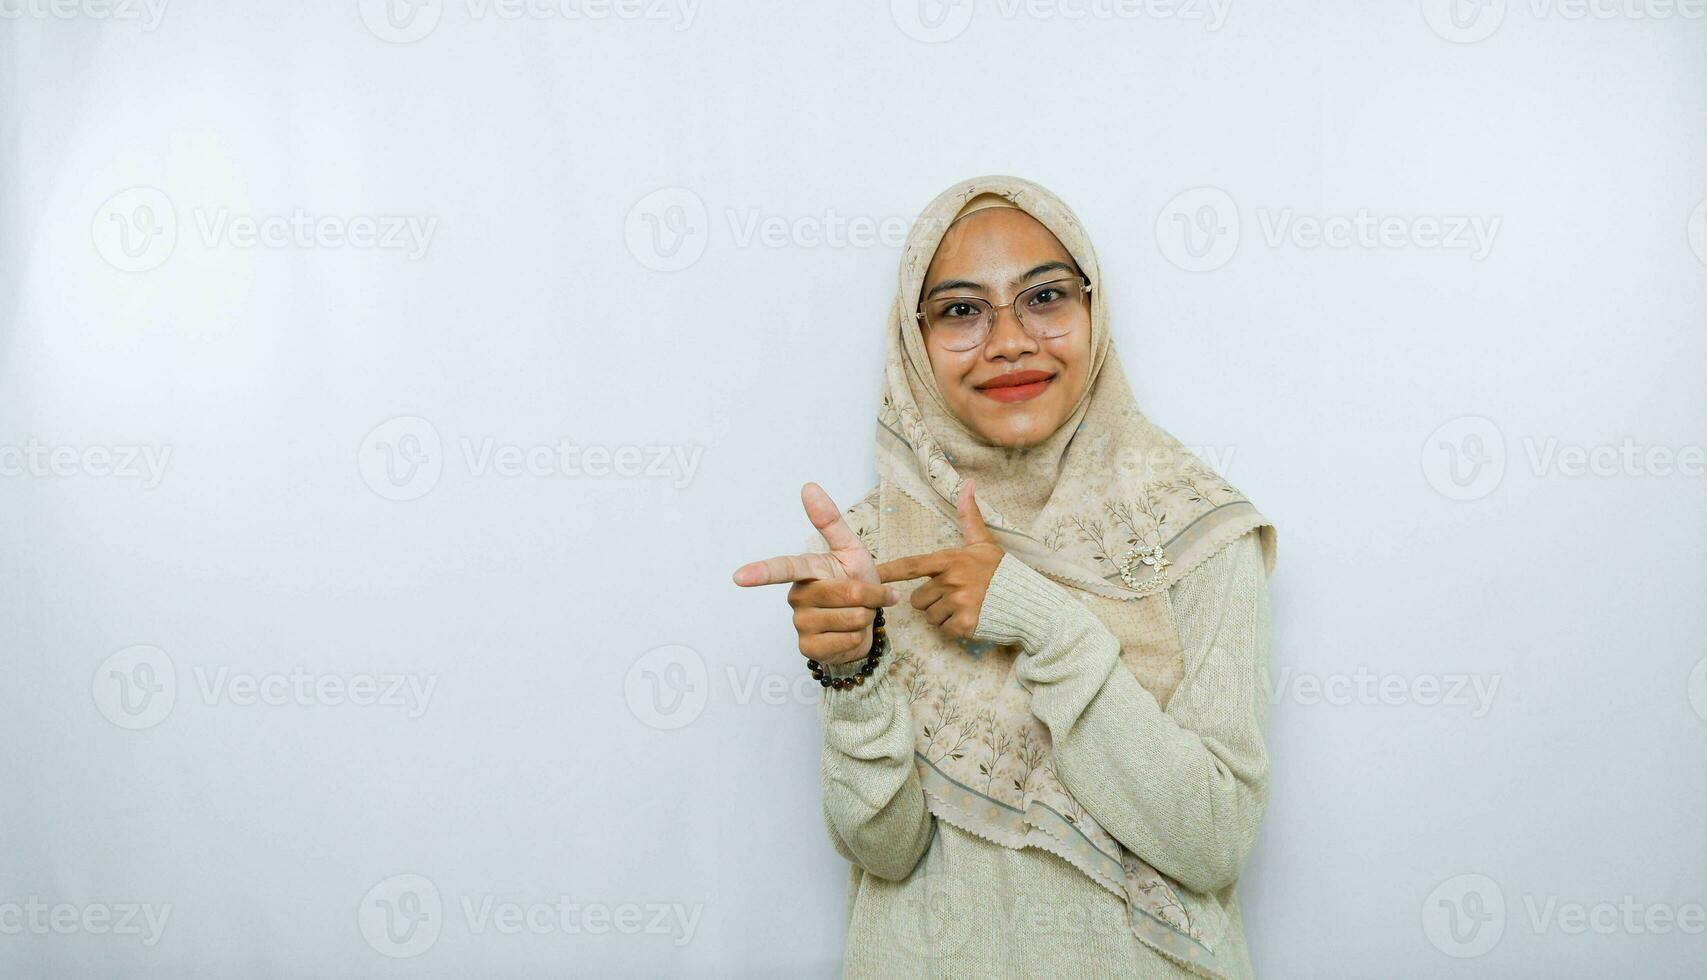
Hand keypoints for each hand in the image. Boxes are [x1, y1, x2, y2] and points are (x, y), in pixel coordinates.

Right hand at [731, 482, 899, 665]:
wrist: (866, 622)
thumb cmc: (856, 581)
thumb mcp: (850, 549)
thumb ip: (830, 521)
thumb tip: (808, 487)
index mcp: (805, 571)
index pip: (783, 569)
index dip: (762, 572)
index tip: (739, 577)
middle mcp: (797, 596)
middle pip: (845, 593)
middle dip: (870, 595)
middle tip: (868, 597)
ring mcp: (800, 624)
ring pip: (849, 618)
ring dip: (865, 617)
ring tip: (857, 615)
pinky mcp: (808, 649)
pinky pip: (845, 641)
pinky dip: (857, 638)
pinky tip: (848, 635)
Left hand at [876, 480, 1003, 639]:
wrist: (1028, 601)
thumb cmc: (1002, 571)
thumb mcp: (984, 542)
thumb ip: (969, 515)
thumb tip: (968, 483)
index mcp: (950, 560)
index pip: (912, 565)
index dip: (889, 571)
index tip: (871, 576)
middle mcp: (951, 581)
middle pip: (917, 599)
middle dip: (930, 600)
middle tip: (952, 595)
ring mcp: (958, 604)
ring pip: (929, 616)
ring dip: (941, 616)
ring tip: (963, 607)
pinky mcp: (965, 625)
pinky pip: (943, 630)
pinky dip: (953, 629)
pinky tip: (969, 619)